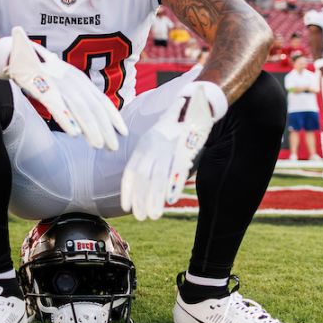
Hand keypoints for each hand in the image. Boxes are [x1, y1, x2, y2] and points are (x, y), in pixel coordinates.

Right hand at [0, 27, 127, 149]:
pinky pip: (57, 106)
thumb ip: (77, 97)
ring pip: (79, 108)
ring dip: (90, 128)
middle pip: (94, 107)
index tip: (123, 132)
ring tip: (98, 145)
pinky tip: (75, 134)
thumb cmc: (43, 74)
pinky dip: (67, 120)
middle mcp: (74, 80)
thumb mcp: (65, 82)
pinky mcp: (44, 88)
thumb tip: (90, 120)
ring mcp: (59, 83)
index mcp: (80, 79)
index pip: (102, 100)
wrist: (18, 57)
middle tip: (113, 148)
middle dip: (105, 128)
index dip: (114, 117)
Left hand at [120, 81, 222, 220]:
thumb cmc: (175, 128)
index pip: (131, 171)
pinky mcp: (183, 149)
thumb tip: (144, 182)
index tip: (126, 206)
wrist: (195, 105)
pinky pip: (176, 171)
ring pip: (158, 177)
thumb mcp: (156, 139)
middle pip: (143, 177)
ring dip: (154, 198)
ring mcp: (168, 148)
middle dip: (140, 199)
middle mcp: (152, 147)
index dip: (128, 190)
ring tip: (154, 215)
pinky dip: (172, 187)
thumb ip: (149, 158)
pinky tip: (170, 200)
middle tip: (141, 216)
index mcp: (144, 145)